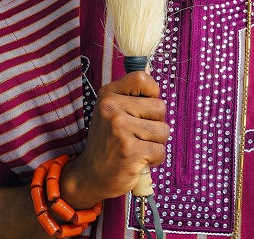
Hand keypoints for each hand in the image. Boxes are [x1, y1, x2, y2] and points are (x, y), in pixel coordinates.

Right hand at [60, 71, 168, 206]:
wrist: (90, 176)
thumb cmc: (108, 141)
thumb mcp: (112, 112)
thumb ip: (132, 98)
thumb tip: (158, 93)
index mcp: (108, 95)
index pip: (142, 78)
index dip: (152, 92)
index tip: (145, 107)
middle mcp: (112, 108)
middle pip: (160, 107)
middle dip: (156, 123)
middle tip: (139, 134)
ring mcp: (121, 130)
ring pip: (163, 130)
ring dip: (156, 143)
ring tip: (139, 147)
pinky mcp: (130, 152)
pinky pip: (160, 151)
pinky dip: (154, 159)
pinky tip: (139, 160)